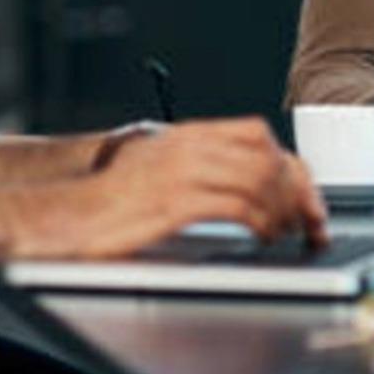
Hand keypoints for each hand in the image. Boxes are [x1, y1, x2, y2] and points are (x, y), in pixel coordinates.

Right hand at [7, 118, 328, 259]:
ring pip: (258, 179)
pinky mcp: (174, 203)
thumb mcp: (156, 167)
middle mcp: (188, 147)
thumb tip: (244, 179)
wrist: (64, 215)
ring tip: (287, 232)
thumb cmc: (107, 200)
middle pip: (266, 156)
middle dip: (298, 191)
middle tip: (310, 221)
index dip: (289, 165)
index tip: (306, 194)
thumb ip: (197, 165)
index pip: (257, 135)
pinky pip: (237, 206)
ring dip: (283, 209)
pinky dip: (261, 222)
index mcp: (186, 136)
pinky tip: (263, 237)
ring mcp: (181, 172)